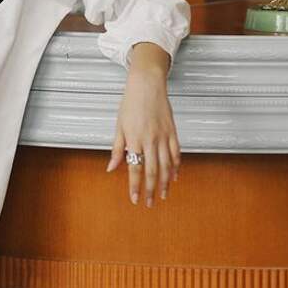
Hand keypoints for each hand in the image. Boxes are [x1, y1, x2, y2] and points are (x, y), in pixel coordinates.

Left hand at [105, 66, 180, 206]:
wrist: (147, 84)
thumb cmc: (130, 103)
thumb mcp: (119, 125)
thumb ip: (117, 149)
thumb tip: (111, 168)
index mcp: (134, 138)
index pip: (135, 168)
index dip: (135, 186)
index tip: (135, 198)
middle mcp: (150, 139)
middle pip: (152, 170)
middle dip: (150, 189)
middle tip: (149, 202)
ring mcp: (163, 136)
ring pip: (166, 165)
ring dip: (164, 182)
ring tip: (162, 195)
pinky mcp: (172, 131)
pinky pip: (176, 153)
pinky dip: (176, 167)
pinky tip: (174, 176)